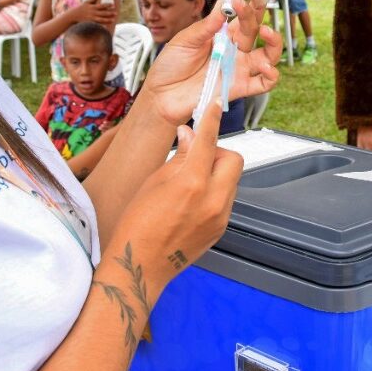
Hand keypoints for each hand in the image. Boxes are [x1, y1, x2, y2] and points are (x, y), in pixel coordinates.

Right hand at [73, 0, 117, 25]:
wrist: (73, 16)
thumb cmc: (80, 8)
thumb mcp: (86, 2)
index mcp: (92, 7)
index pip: (101, 6)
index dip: (107, 5)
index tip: (113, 5)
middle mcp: (92, 12)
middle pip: (102, 13)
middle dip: (109, 13)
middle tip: (116, 13)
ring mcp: (91, 18)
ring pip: (101, 19)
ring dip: (107, 20)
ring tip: (113, 20)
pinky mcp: (89, 23)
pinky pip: (97, 24)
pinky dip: (101, 25)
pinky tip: (107, 26)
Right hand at [106, 101, 242, 298]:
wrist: (140, 265)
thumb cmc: (138, 222)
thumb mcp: (154, 181)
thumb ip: (179, 156)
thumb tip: (191, 133)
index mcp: (192, 182)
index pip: (210, 141)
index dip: (213, 119)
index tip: (216, 105)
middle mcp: (213, 199)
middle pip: (234, 159)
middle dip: (219, 152)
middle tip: (198, 157)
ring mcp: (221, 216)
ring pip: (232, 180)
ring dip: (216, 173)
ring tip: (190, 183)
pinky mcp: (221, 228)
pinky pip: (227, 199)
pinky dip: (215, 192)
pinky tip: (192, 201)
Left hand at [139, 0, 281, 124]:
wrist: (162, 94)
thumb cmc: (171, 66)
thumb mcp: (185, 40)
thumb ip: (206, 25)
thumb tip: (223, 3)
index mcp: (223, 35)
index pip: (242, 16)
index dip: (250, 2)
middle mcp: (235, 50)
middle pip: (256, 30)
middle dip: (258, 12)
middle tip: (253, 0)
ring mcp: (239, 68)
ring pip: (269, 55)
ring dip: (274, 42)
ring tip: (266, 32)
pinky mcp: (239, 87)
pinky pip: (264, 83)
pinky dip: (272, 75)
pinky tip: (266, 67)